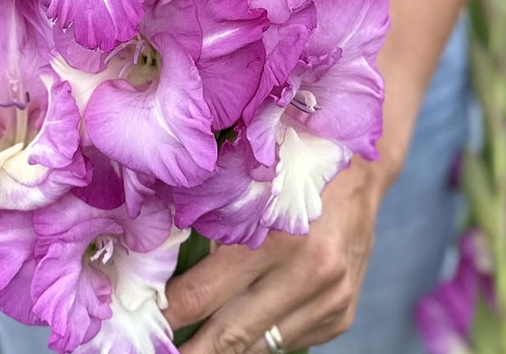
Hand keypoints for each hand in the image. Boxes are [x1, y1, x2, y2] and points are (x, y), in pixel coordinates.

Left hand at [163, 158, 384, 352]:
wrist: (361, 174)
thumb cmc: (292, 170)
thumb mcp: (249, 187)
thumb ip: (213, 228)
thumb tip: (162, 268)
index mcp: (275, 238)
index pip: (204, 294)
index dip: (169, 315)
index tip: (144, 322)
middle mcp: (307, 275)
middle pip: (231, 335)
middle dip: (192, 351)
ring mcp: (329, 301)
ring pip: (261, 347)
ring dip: (227, 347)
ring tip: (194, 344)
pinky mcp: (341, 316)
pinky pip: (289, 341)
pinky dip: (263, 335)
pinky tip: (247, 320)